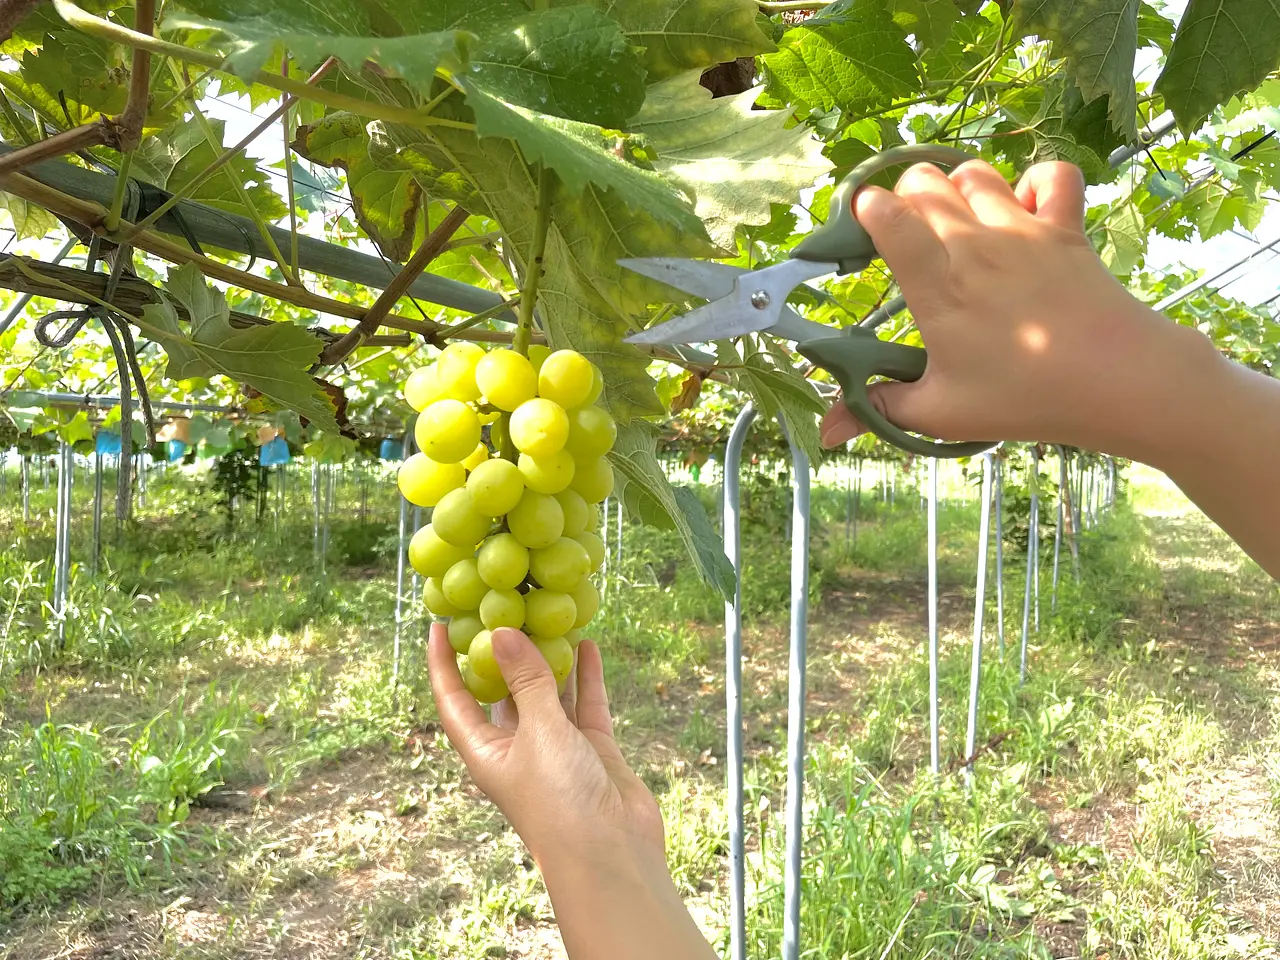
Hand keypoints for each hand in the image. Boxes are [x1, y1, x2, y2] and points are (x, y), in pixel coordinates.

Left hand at [429, 626, 718, 959]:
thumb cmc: (559, 799)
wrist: (612, 854)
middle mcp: (516, 747)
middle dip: (504, 654)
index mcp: (485, 750)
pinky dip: (586, 677)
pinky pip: (585, 705)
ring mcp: (556, 749)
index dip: (443, 663)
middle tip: (505, 609)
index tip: (439, 624)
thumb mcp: (538, 731)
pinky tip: (588, 645)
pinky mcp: (591, 750)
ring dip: (549, 661)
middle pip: (503, 691)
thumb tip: (503, 633)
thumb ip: (526, 680)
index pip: (454, 699)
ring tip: (549, 618)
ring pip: (548, 694)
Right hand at [819, 159, 1204, 456]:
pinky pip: (1050, 175)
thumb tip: (825, 433)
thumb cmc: (1024, 398)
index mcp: (938, 288)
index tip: (863, 227)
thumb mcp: (943, 413)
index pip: (890, 218)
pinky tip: (1024, 212)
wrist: (1119, 379)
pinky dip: (1034, 183)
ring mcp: (1023, 229)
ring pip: (976, 171)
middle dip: (905, 195)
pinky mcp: (1066, 225)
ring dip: (958, 187)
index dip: (867, 210)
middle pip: (925, 181)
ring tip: (958, 222)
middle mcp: (975, 245)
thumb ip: (880, 410)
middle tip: (908, 233)